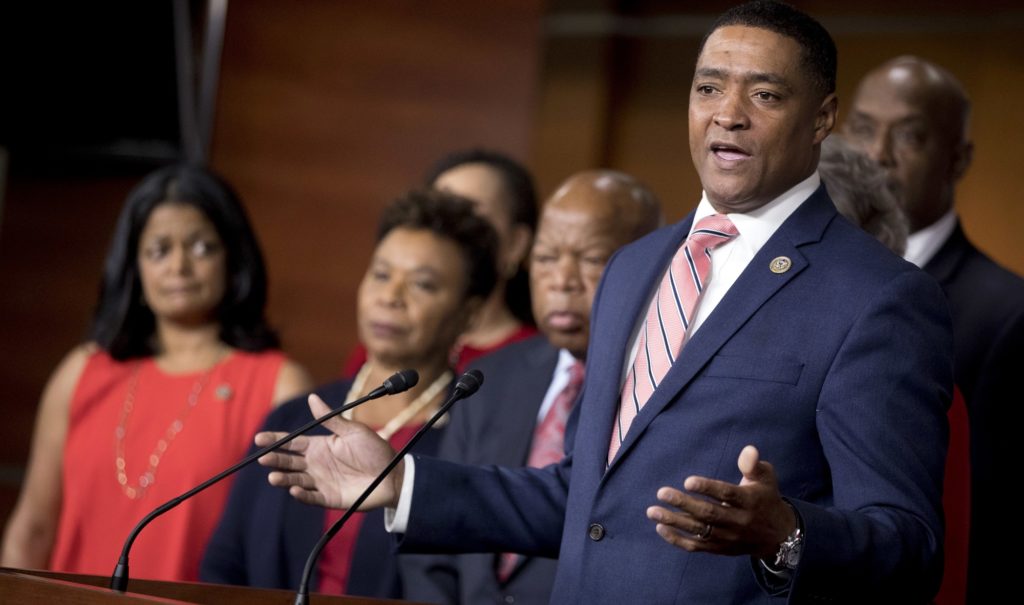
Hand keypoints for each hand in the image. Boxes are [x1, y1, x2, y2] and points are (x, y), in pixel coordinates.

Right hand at [255, 394, 402, 509]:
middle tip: (263, 459)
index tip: (259, 439)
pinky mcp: (329, 498)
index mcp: (320, 446)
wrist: (393, 474)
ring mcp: (321, 481)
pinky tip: (294, 490)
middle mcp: (316, 464)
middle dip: (275, 460)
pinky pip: (312, 497)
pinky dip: (302, 495)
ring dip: (284, 479)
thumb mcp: (353, 431)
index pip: (292, 442)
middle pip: (289, 462)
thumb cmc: (375, 449)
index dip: (275, 440)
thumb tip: (312, 397)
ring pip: (296, 480)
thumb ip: (331, 419)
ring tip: (274, 477)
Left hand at [645, 445, 794, 557]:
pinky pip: (696, 546)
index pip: (726, 494)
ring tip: (652, 511)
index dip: (707, 488)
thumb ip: (753, 465)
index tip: (687, 481)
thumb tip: (748, 450)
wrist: (777, 536)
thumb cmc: (765, 498)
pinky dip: (677, 540)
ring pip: (699, 530)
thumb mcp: (765, 478)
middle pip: (708, 513)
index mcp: (749, 501)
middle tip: (662, 492)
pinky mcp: (720, 549)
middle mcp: (738, 521)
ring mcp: (728, 537)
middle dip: (684, 503)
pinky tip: (660, 527)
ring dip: (674, 521)